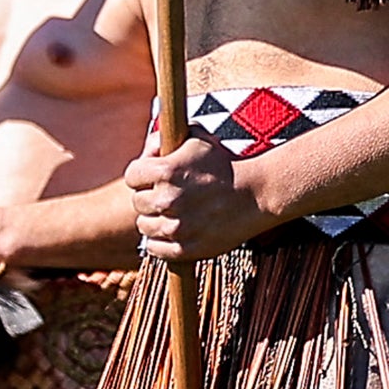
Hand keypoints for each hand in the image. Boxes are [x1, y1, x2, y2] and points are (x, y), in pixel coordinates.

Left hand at [126, 130, 266, 265]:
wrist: (256, 194)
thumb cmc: (224, 164)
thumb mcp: (195, 139)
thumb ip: (162, 140)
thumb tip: (145, 153)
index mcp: (166, 171)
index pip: (132, 176)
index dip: (142, 175)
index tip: (154, 177)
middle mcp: (167, 199)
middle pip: (137, 202)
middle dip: (150, 196)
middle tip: (169, 194)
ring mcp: (176, 227)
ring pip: (144, 226)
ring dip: (155, 219)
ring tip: (175, 212)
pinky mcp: (185, 249)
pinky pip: (155, 248)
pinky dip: (161, 241)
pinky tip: (177, 230)